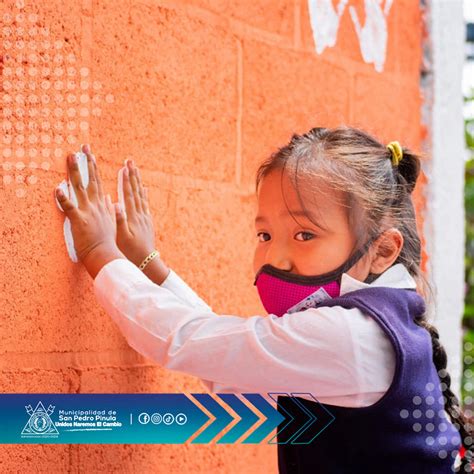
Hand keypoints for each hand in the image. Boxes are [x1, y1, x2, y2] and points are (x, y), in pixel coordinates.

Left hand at [55, 144, 123, 274]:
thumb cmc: (109, 243)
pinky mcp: (78, 220)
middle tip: (83, 147)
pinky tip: (56, 188)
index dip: (94, 168)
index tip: (91, 156)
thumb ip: (110, 210)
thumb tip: (110, 199)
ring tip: (71, 156)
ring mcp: (88, 211)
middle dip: (87, 162)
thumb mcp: (113, 224)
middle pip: (91, 179)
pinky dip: (63, 198)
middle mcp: (96, 205)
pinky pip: (69, 207)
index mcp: (103, 206)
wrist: (106, 255)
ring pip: (80, 187)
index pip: (98, 183)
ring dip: (75, 171)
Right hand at [115, 159, 156, 266]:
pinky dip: (143, 194)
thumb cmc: (131, 251)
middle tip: (130, 162)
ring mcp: (144, 217)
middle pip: (136, 190)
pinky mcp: (147, 221)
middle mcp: (140, 214)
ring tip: (135, 170)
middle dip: (132, 175)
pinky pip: (145, 204)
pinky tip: (144, 188)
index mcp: (132, 216)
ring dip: (137, 181)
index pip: (128, 194)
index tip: (124, 167)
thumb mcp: (122, 237)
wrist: (147, 261)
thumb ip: (119, 220)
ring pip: (141, 195)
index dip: (126, 180)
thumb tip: (116, 204)